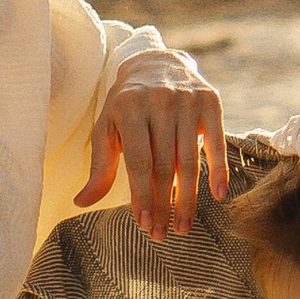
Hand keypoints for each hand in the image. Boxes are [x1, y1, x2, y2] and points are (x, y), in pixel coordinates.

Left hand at [76, 55, 229, 239]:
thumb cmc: (126, 105)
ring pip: (189, 159)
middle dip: (163, 204)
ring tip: (183, 227)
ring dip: (188, 198)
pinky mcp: (210, 100)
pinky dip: (218, 169)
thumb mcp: (107, 129)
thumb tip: (80, 203)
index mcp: (128, 107)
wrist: (157, 63)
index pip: (138, 161)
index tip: (144, 223)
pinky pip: (217, 140)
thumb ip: (100, 166)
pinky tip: (218, 195)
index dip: (142, 195)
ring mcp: (187, 100)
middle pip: (164, 165)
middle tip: (161, 235)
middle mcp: (159, 101)